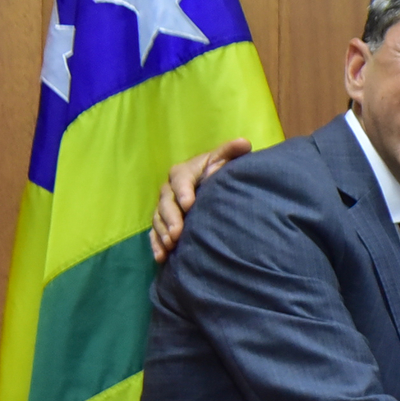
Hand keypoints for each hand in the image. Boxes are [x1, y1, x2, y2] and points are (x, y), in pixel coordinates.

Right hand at [151, 138, 248, 260]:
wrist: (210, 185)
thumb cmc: (218, 171)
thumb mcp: (223, 159)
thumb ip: (230, 152)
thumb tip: (244, 142)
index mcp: (183, 172)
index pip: (180, 181)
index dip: (184, 192)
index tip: (190, 205)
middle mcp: (169, 189)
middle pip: (166, 203)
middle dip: (171, 218)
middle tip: (178, 233)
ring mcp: (164, 207)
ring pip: (158, 219)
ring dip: (163, 233)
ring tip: (171, 245)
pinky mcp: (163, 222)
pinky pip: (155, 233)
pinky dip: (157, 244)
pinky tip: (161, 257)